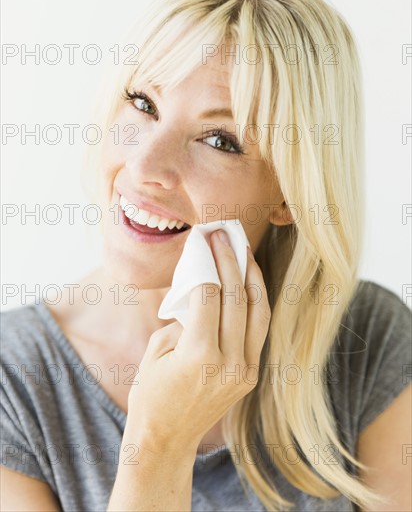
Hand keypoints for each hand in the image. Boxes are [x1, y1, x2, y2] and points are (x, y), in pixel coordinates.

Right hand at [126, 229, 270, 453]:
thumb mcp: (156, 351)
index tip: (204, 240)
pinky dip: (256, 302)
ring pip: (258, 312)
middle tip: (224, 235)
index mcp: (199, 355)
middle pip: (237, 297)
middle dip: (231, 260)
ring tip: (245, 251)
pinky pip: (259, 329)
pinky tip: (250, 283)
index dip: (207, 263)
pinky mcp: (251, 375)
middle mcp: (228, 362)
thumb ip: (183, 319)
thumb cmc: (150, 394)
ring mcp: (244, 370)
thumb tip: (202, 291)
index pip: (209, 294)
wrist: (166, 439)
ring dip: (252, 277)